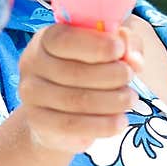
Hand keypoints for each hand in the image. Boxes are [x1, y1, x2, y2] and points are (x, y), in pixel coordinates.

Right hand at [17, 22, 143, 153]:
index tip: (119, 50)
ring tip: (130, 99)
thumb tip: (135, 60)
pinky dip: (102, 125)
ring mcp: (31, 95)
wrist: (61, 110)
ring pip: (75, 100)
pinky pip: (72, 126)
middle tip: (129, 77)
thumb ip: (126, 43)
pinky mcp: (38, 123)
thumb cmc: (89, 67)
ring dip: (111, 101)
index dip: (95, 45)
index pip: (64, 40)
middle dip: (110, 75)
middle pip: (73, 72)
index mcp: (46, 38)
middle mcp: (32, 64)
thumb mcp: (109, 47)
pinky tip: (120, 121)